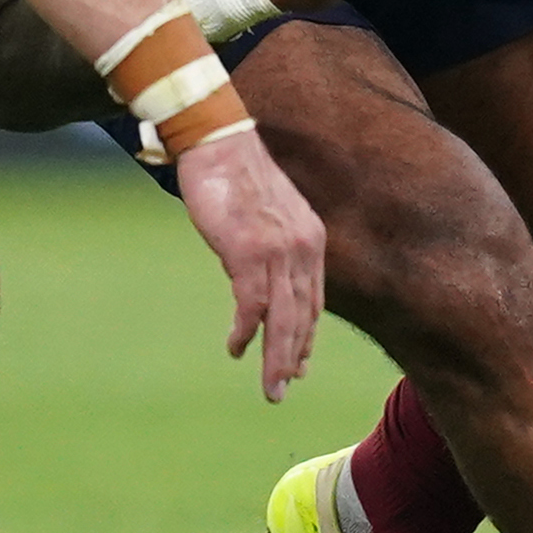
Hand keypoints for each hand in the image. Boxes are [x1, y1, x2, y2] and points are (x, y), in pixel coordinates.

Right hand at [177, 130, 325, 402]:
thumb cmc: (235, 176)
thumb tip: (256, 280)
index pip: (313, 301)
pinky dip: (245, 331)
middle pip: (302, 318)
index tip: (298, 366)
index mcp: (311, 240)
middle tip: (280, 391)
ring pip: (282, 319)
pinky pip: (251, 304)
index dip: (305, 337)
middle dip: (291, 359)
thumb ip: (272, 247)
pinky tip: (236, 347)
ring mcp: (278, 250)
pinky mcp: (249, 250)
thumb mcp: (267, 216)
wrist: (218, 141)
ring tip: (269, 387)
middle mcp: (303, 247)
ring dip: (274, 358)